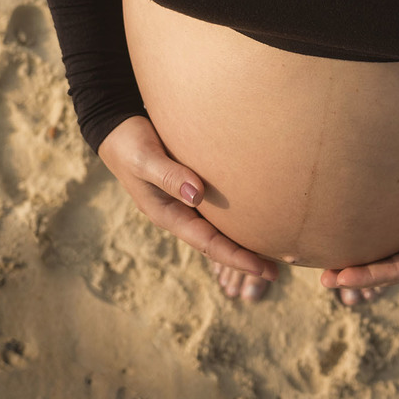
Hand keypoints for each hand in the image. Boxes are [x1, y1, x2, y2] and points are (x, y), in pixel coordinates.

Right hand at [98, 116, 278, 281]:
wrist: (119, 129)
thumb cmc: (130, 144)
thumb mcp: (144, 159)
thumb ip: (169, 175)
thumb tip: (197, 195)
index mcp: (168, 215)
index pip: (208, 244)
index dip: (235, 257)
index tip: (261, 268)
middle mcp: (182, 213)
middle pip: (219, 243)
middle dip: (247, 258)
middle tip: (280, 269)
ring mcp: (189, 202)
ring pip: (221, 228)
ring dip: (247, 240)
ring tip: (276, 249)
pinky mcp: (195, 186)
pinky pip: (221, 208)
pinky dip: (241, 215)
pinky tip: (260, 215)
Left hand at [319, 171, 398, 291]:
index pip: (398, 270)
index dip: (368, 274)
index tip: (340, 277)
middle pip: (388, 268)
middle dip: (357, 273)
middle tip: (323, 278)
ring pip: (389, 253)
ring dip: (363, 258)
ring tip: (331, 262)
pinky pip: (395, 235)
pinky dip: (375, 238)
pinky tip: (356, 233)